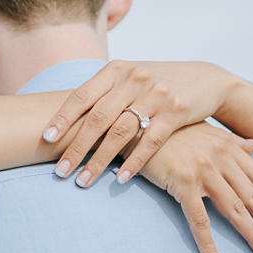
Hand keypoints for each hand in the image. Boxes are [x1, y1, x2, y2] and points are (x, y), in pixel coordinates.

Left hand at [43, 60, 238, 180]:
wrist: (207, 80)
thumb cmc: (160, 84)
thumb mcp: (131, 79)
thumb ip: (104, 94)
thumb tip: (68, 117)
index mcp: (116, 70)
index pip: (81, 95)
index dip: (62, 118)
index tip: (45, 140)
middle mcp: (133, 79)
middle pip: (97, 118)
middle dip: (75, 148)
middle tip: (59, 173)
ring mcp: (155, 95)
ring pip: (120, 133)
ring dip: (98, 161)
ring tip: (83, 182)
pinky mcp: (176, 111)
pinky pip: (150, 142)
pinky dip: (133, 163)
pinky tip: (119, 180)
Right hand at [138, 122, 252, 252]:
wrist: (138, 121)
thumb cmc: (170, 128)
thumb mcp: (206, 130)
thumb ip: (232, 141)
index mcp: (228, 148)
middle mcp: (222, 160)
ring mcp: (204, 172)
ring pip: (235, 211)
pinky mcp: (183, 184)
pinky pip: (199, 221)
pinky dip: (208, 244)